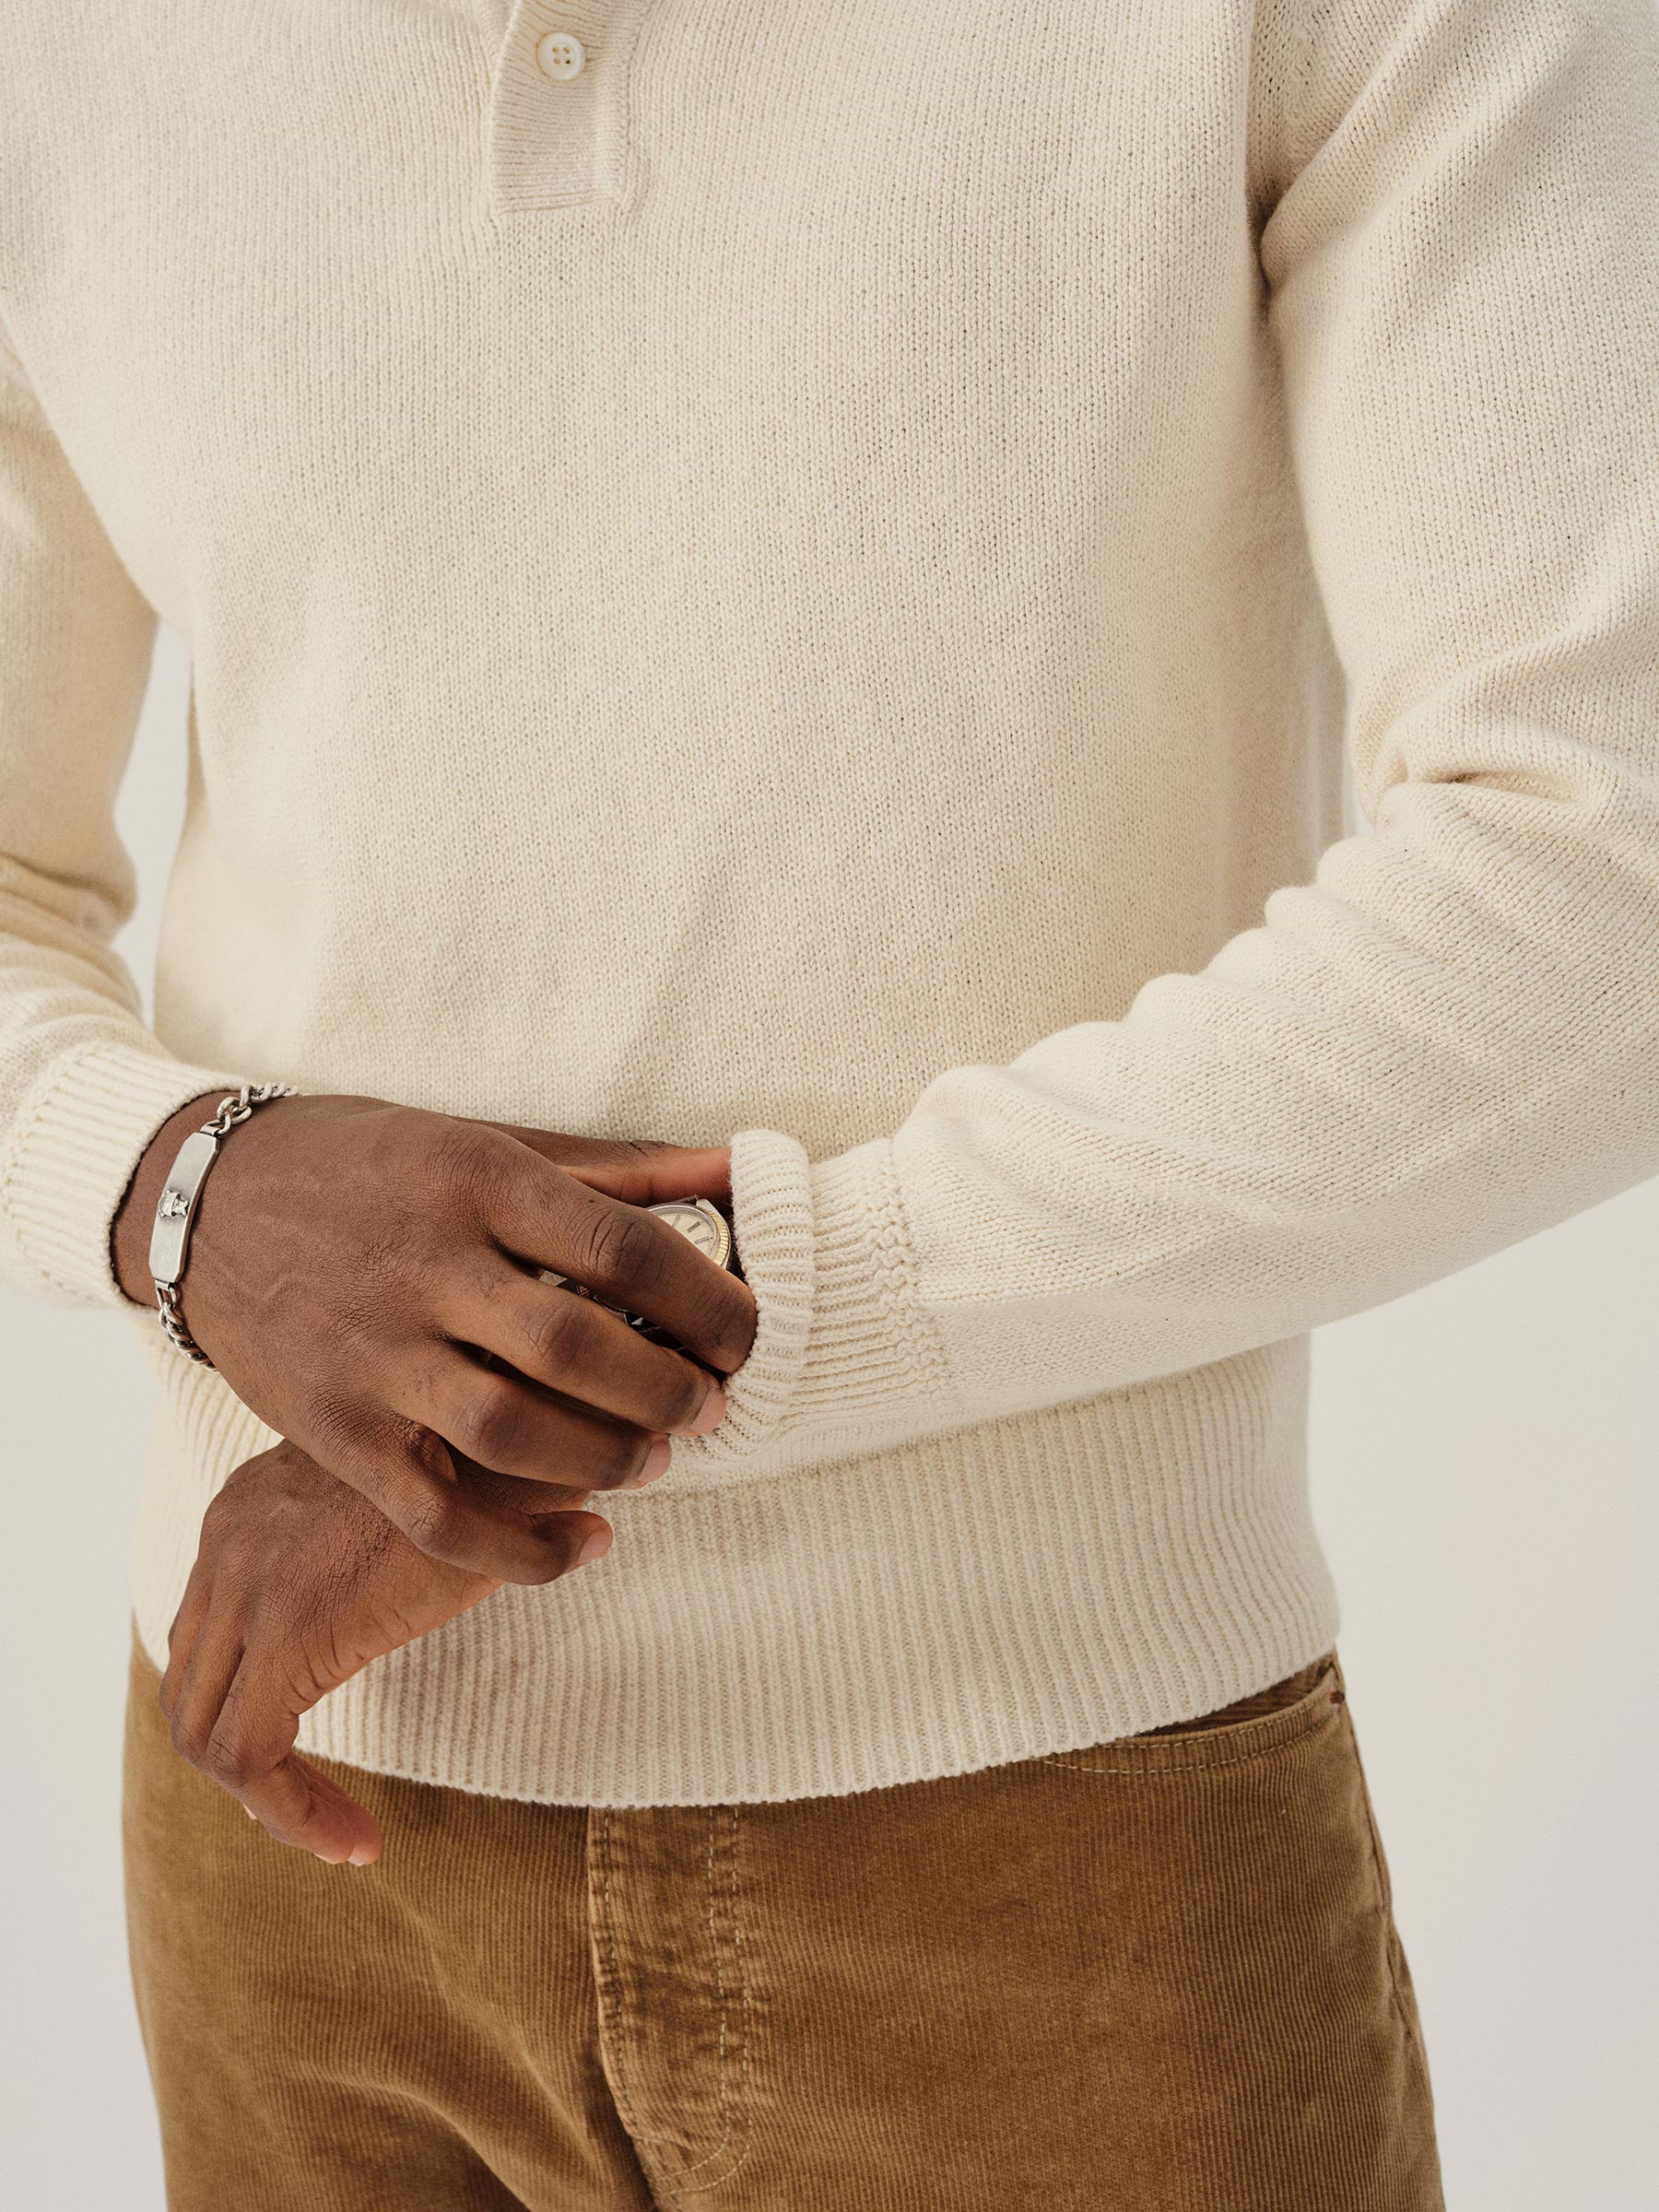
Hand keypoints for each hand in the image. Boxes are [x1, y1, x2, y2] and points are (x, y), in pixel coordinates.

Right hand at [112, 1094, 756, 1579]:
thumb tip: (736, 1173)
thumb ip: (618, 1168)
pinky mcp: (331, 1426)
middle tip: (709, 1406)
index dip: (704, 1300)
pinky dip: (520, 1546)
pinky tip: (582, 1543)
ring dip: (605, 1458)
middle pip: (575, 1344)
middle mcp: (425, 1263)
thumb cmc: (370, 1166)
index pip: (620, 1246)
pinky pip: (436, 1511)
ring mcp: (372, 1351)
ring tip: (653, 1462)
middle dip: (666, 1388)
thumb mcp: (487, 1141)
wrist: (202, 1200)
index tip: (745, 1334)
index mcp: (476, 1178)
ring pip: (511, 1429)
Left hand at [159, 1438, 609, 1862]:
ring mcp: (246, 1581)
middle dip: (247, 1762)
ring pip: (203, 1730)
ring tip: (340, 1833)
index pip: (210, 1632)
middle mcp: (229, 1541)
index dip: (250, 1706)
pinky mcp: (287, 1629)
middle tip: (322, 1810)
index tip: (316, 1755)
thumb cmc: (504, 1455)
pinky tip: (355, 1839)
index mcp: (253, 1508)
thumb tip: (534, 1554)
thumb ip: (430, 1529)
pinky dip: (289, 1811)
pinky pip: (247, 1756)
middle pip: (191, 1683)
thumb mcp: (437, 1498)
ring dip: (266, 1799)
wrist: (517, 1426)